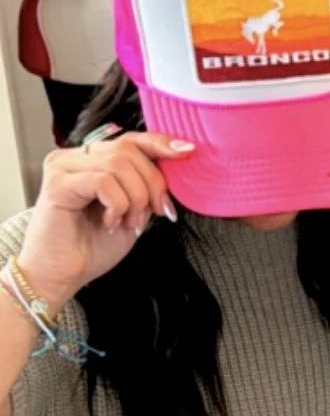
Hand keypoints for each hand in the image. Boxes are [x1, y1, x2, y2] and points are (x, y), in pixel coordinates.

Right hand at [16, 133, 194, 310]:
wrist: (63, 274)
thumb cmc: (94, 245)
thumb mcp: (135, 210)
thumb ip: (147, 186)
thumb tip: (174, 167)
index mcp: (94, 160)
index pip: (132, 140)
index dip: (161, 143)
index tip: (187, 151)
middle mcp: (76, 157)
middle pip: (129, 149)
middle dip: (153, 183)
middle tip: (157, 211)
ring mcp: (63, 167)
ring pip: (119, 163)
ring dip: (135, 198)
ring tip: (129, 222)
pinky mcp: (57, 183)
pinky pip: (103, 181)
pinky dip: (117, 204)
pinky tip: (110, 222)